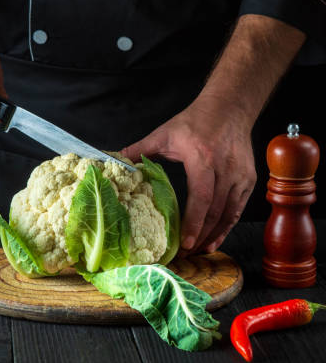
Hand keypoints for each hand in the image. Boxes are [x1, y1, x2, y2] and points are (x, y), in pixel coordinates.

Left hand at [121, 94, 256, 253]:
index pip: (201, 197)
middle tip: (184, 254)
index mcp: (203, 157)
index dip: (193, 223)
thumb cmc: (195, 120)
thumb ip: (139, 149)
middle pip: (215, 211)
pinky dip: (226, 226)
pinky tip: (214, 239)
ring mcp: (240, 175)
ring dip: (213, 235)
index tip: (184, 243)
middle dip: (200, 236)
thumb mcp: (165, 133)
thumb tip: (115, 160)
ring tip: (197, 251)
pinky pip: (237, 209)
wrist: (229, 108)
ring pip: (228, 214)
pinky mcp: (248, 180)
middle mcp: (225, 168)